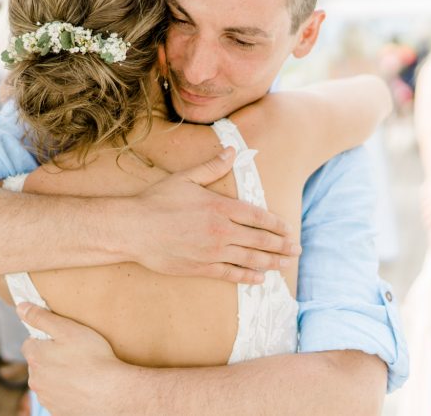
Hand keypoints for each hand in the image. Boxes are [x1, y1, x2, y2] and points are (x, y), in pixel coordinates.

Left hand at [17, 303, 134, 415]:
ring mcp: (46, 398)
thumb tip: (21, 307)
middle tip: (74, 353)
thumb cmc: (92, 357)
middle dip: (51, 357)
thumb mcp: (66, 328)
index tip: (62, 339)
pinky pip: (58, 397)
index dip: (45, 339)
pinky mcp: (58, 411)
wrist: (111, 392)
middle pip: (38, 363)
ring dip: (58, 375)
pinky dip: (66, 391)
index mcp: (35, 357)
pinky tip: (82, 386)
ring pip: (47, 381)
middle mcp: (36, 380)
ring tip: (80, 370)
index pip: (30, 343)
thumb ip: (41, 317)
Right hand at [124, 148, 300, 283]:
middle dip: (281, 246)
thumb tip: (232, 150)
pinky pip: (231, 274)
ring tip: (285, 265)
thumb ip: (212, 166)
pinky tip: (259, 278)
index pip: (257, 217)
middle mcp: (221, 231)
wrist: (134, 229)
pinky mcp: (201, 268)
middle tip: (296, 250)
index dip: (275, 224)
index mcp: (220, 207)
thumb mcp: (185, 177)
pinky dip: (248, 277)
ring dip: (270, 263)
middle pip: (259, 240)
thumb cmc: (157, 201)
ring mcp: (212, 252)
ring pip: (249, 259)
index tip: (288, 230)